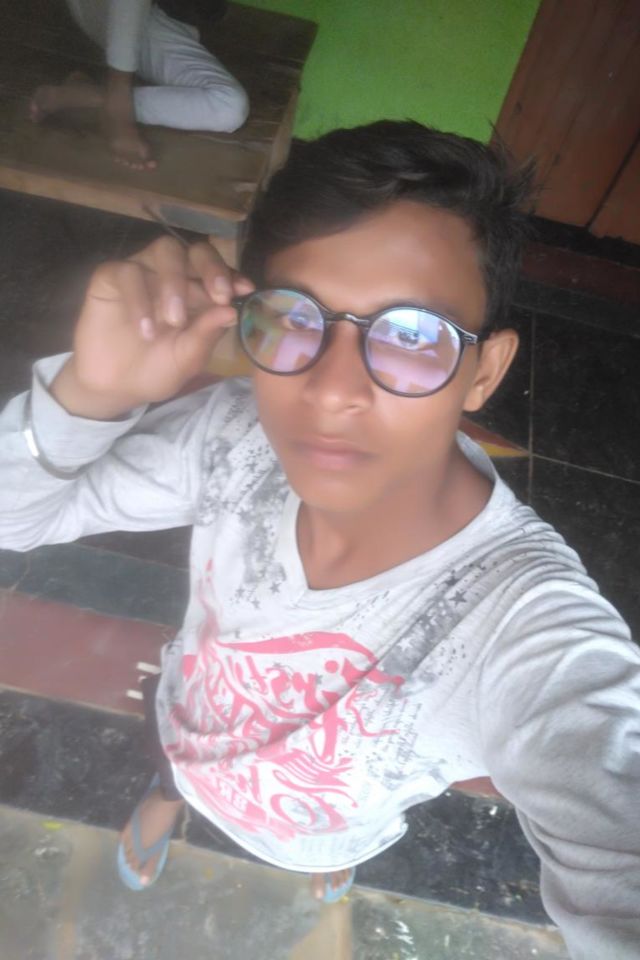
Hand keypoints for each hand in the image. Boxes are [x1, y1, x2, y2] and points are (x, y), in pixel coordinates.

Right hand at [51, 236, 253, 419]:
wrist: (117, 387)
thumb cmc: (158, 370)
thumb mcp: (187, 358)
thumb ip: (206, 334)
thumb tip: (232, 311)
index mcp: (199, 292)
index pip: (219, 271)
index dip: (231, 275)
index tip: (244, 290)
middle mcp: (173, 275)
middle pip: (195, 250)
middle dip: (211, 268)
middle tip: (219, 295)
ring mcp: (143, 272)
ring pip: (164, 250)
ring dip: (175, 281)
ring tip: (174, 320)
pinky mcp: (111, 277)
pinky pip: (127, 271)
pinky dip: (139, 299)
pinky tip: (145, 330)